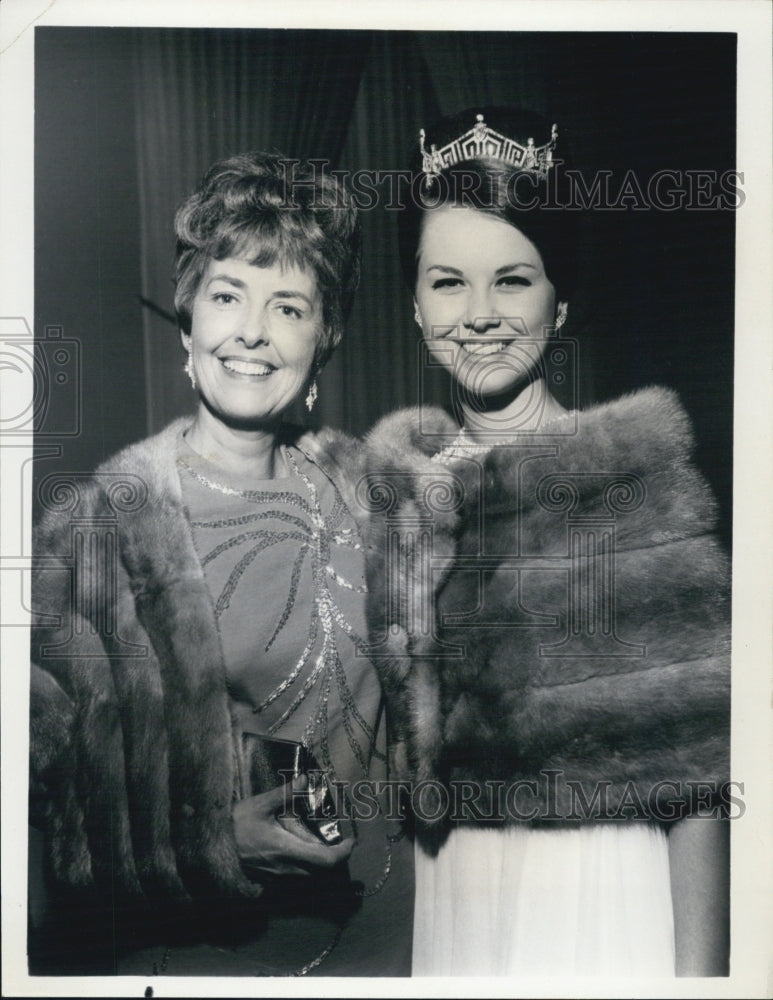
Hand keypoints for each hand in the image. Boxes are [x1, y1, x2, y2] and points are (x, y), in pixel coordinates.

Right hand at [233, 776, 353, 877]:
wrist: (210, 849)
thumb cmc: (235, 826)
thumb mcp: (261, 804)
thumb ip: (286, 793)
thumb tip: (306, 778)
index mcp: (287, 850)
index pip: (326, 861)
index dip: (343, 853)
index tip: (350, 840)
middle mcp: (287, 869)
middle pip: (322, 871)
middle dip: (335, 856)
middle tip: (339, 839)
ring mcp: (278, 878)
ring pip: (310, 876)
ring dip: (320, 861)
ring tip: (320, 840)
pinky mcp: (270, 880)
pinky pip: (297, 877)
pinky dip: (307, 865)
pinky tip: (300, 847)